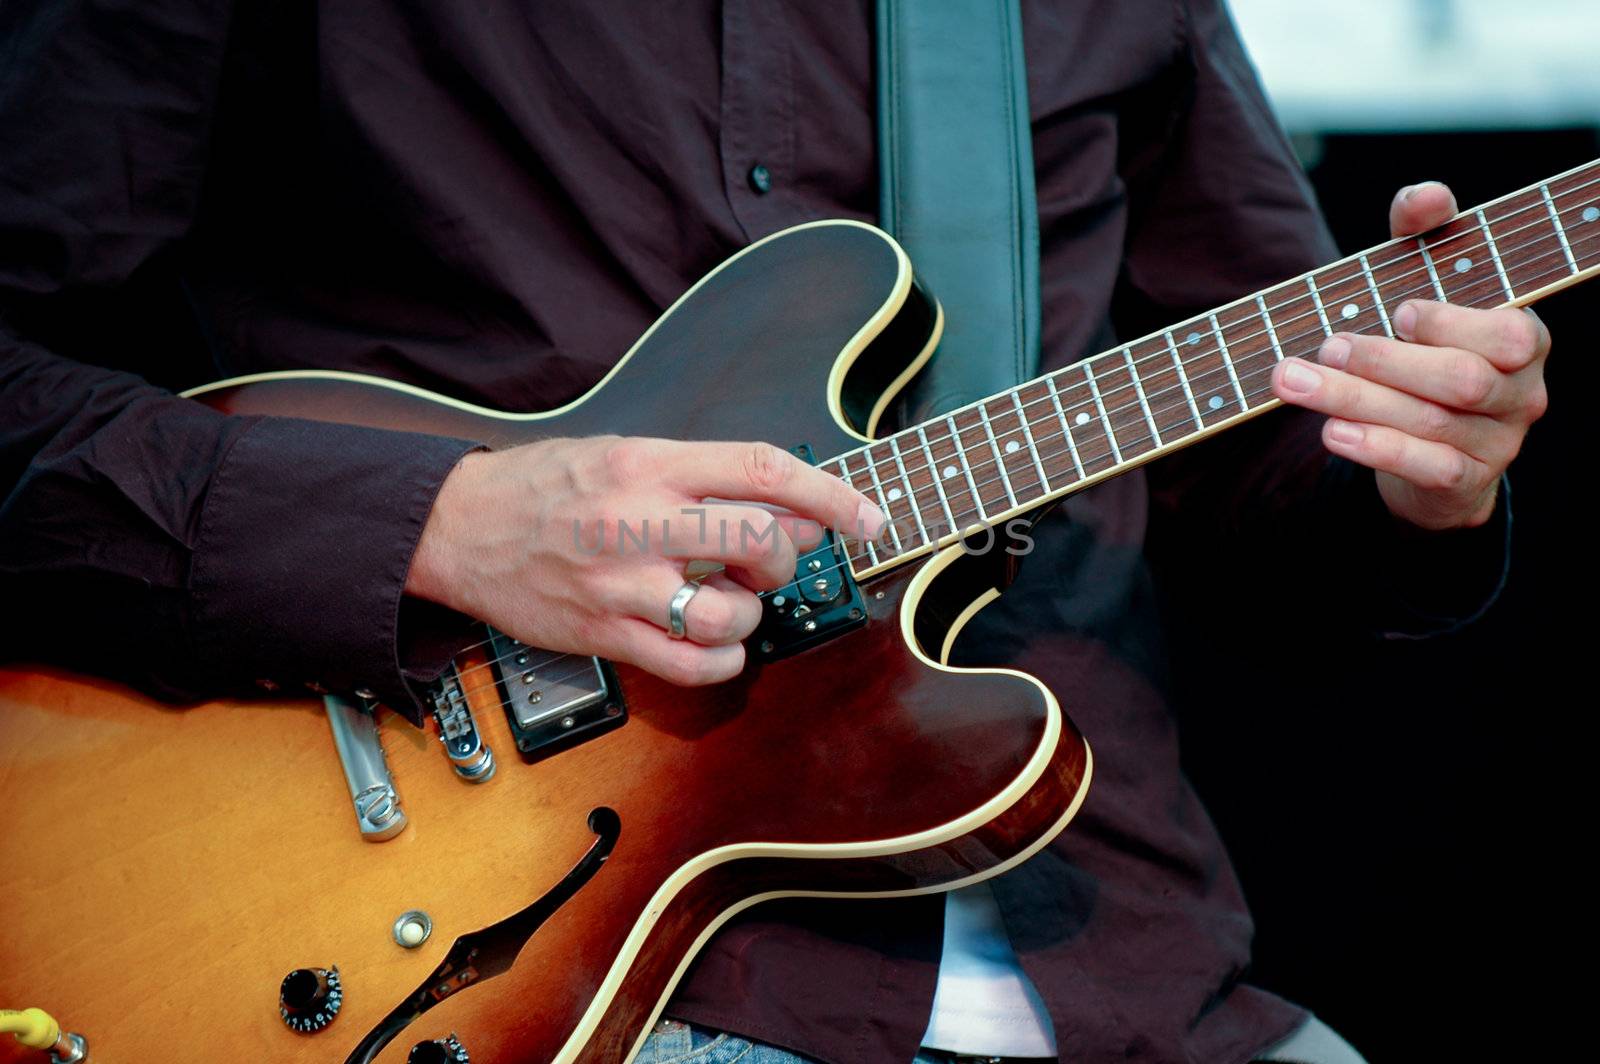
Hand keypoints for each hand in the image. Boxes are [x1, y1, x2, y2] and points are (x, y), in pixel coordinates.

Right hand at [406, 436, 884, 684]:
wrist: (457, 526)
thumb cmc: (546, 486)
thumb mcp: (625, 453)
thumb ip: (703, 478)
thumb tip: (791, 512)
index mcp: (648, 463)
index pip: (762, 470)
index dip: (830, 494)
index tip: (868, 516)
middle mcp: (638, 519)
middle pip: (758, 542)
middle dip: (786, 559)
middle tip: (770, 564)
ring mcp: (620, 583)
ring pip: (730, 615)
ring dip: (752, 617)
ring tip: (730, 604)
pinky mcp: (603, 634)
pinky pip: (691, 665)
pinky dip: (724, 662)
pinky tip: (718, 646)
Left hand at [1270, 181, 1549, 529]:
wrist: (1430, 444)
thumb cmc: (1427, 347)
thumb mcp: (1425, 286)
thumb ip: (1425, 235)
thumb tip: (1425, 194)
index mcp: (1522, 340)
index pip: (1508, 333)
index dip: (1454, 323)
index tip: (1398, 310)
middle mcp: (1520, 392)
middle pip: (1462, 381)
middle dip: (1387, 362)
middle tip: (1326, 346)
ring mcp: (1496, 443)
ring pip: (1432, 424)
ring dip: (1357, 400)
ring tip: (1296, 381)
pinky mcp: (1464, 482)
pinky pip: (1427, 469)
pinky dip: (1375, 449)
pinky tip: (1331, 432)